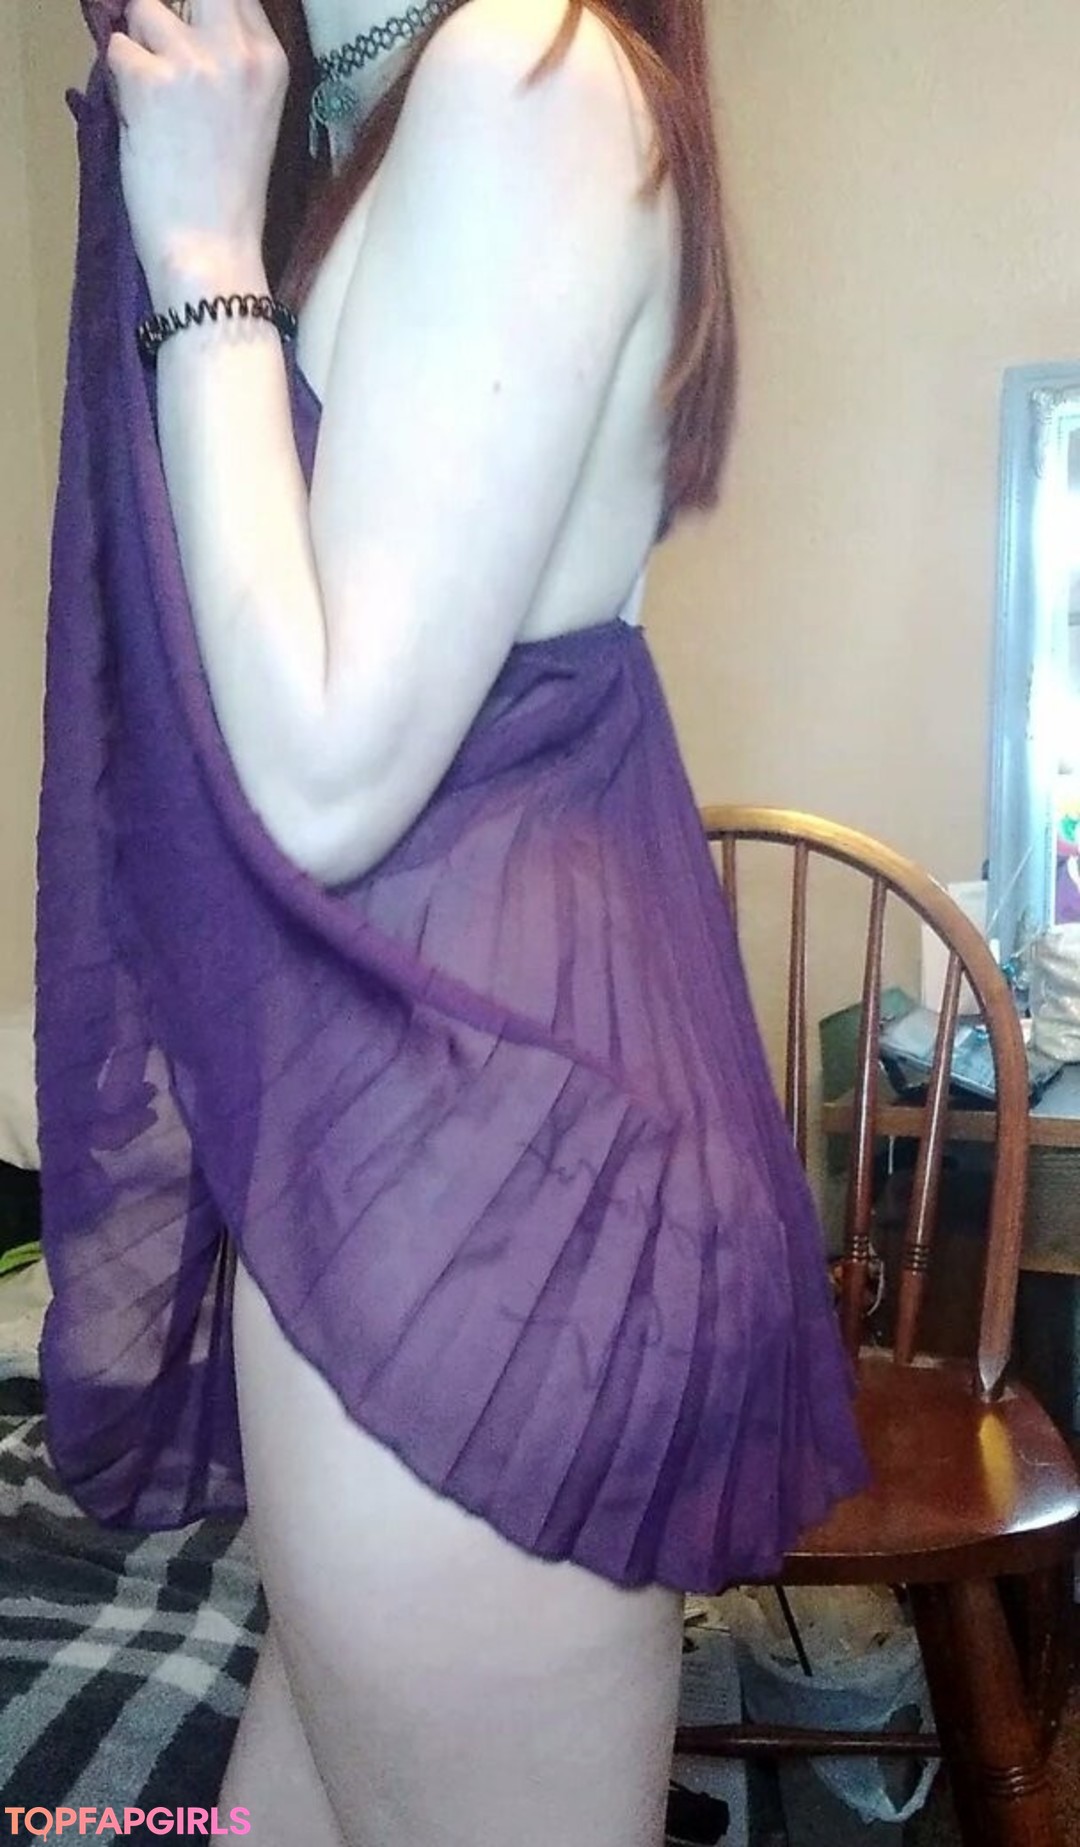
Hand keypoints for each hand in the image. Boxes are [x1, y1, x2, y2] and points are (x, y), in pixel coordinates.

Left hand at [107, 0, 287, 304]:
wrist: (212, 249)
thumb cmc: (231, 196)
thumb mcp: (255, 114)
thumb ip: (232, 61)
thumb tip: (185, 22)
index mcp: (272, 60)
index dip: (203, 10)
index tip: (193, 36)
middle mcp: (237, 50)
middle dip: (170, 13)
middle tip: (165, 57)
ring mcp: (192, 62)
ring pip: (143, 10)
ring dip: (139, 46)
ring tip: (154, 97)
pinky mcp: (149, 81)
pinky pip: (116, 49)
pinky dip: (120, 81)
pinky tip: (142, 120)